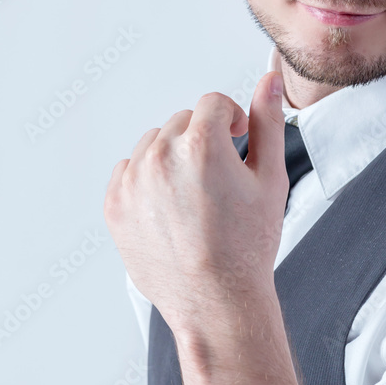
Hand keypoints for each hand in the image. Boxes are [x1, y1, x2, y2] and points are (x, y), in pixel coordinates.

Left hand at [103, 72, 287, 333]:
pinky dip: (147, 181)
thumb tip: (266, 81)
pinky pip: (129, 171)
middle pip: (183, 122)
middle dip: (203, 139)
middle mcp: (160, 156)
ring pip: (154, 144)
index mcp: (202, 144)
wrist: (216, 303)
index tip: (239, 140)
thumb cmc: (248, 246)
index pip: (213, 103)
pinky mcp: (115, 205)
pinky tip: (172, 209)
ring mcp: (133, 181)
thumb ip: (268, 122)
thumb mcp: (270, 180)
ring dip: (173, 156)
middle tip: (220, 179)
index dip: (232, 120)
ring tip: (195, 196)